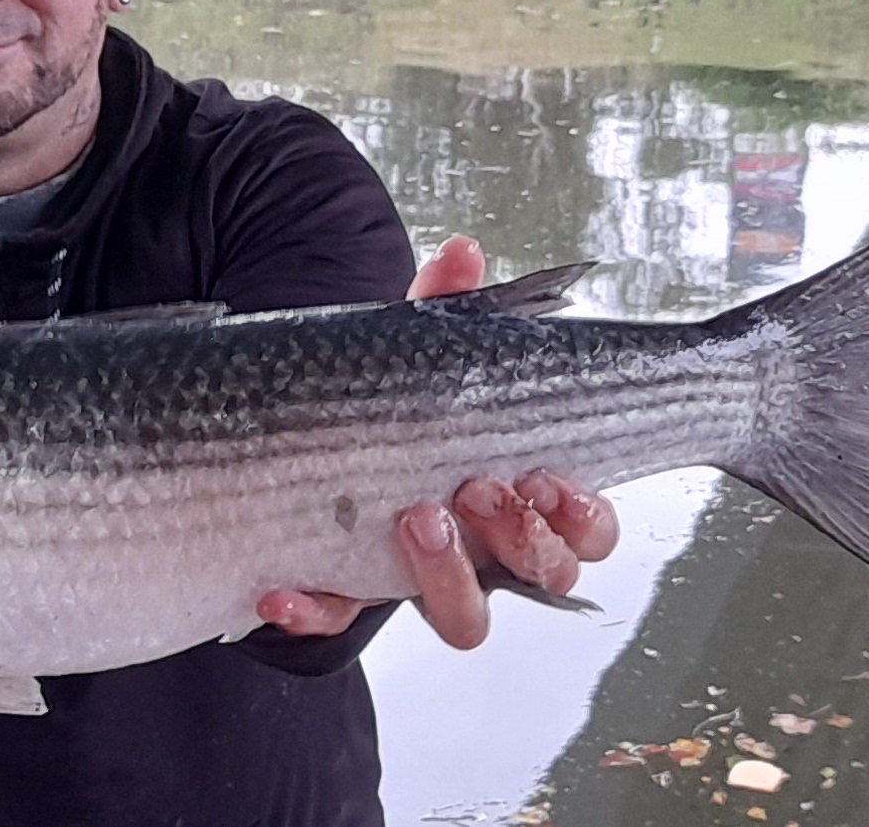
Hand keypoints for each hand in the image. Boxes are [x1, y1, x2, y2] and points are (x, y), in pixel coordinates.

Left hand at [256, 236, 619, 648]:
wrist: (302, 435)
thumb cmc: (393, 401)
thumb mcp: (419, 351)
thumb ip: (444, 306)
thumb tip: (463, 251)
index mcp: (523, 493)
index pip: (586, 527)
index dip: (583, 516)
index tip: (552, 478)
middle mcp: (485, 548)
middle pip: (541, 575)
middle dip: (525, 539)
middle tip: (484, 487)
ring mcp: (419, 577)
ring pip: (464, 617)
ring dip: (449, 576)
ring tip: (417, 517)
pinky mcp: (347, 591)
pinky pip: (336, 617)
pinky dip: (311, 607)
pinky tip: (282, 585)